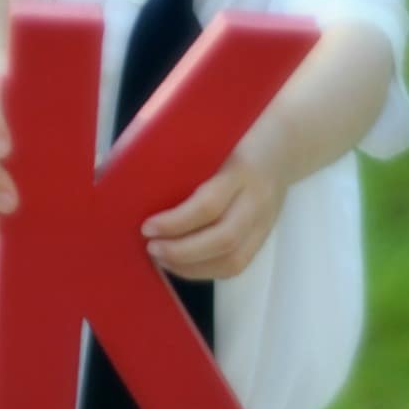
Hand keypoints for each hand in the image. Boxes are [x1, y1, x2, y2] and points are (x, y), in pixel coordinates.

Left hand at [141, 118, 289, 280]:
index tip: (147, 227)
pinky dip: (205, 271)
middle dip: (181, 251)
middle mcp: (256, 200)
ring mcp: (264, 222)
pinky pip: (236, 265)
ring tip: (161, 259)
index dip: (175, 222)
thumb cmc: (236, 137)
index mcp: (241, 170)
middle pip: (223, 239)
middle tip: (151, 248)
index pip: (208, 205)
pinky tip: (182, 264)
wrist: (284, 145)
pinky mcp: (263, 237)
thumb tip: (124, 171)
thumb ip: (181, 155)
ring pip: (232, 260)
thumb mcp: (213, 139)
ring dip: (191, 267)